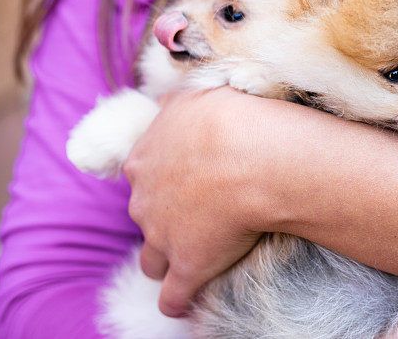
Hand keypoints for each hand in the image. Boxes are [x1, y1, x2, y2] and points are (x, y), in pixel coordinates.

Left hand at [123, 88, 298, 316]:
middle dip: (166, 218)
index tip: (190, 181)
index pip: (143, 176)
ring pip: (152, 260)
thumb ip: (176, 105)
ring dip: (168, 260)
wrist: (254, 155)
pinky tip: (191, 301)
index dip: (166, 180)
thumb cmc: (232, 119)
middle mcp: (144, 199)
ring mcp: (162, 236)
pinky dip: (180, 300)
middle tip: (200, 213)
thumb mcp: (196, 95)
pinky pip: (173, 297)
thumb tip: (168, 103)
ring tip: (194, 259)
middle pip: (146, 217)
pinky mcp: (187, 266)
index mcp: (144, 159)